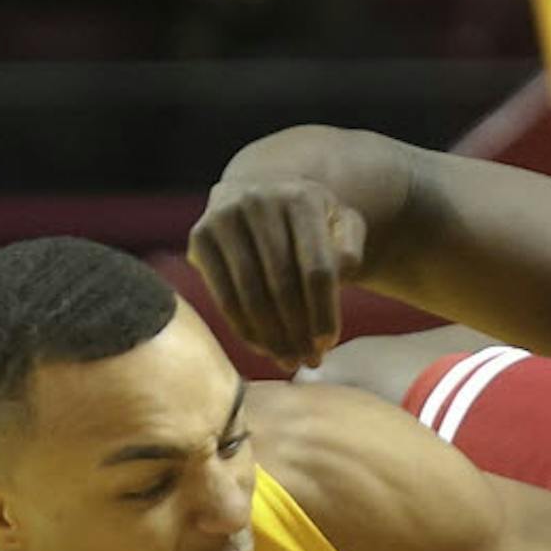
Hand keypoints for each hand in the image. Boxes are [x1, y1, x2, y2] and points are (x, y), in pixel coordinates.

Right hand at [189, 177, 366, 369]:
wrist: (259, 189)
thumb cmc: (308, 220)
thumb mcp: (340, 222)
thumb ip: (350, 245)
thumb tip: (342, 269)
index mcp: (302, 199)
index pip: (317, 269)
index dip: (324, 312)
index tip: (328, 344)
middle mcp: (259, 201)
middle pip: (282, 285)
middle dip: (298, 331)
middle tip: (309, 361)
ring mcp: (225, 216)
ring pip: (250, 293)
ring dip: (271, 337)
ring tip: (288, 361)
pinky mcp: (200, 235)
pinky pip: (223, 295)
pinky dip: (243, 328)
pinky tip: (262, 347)